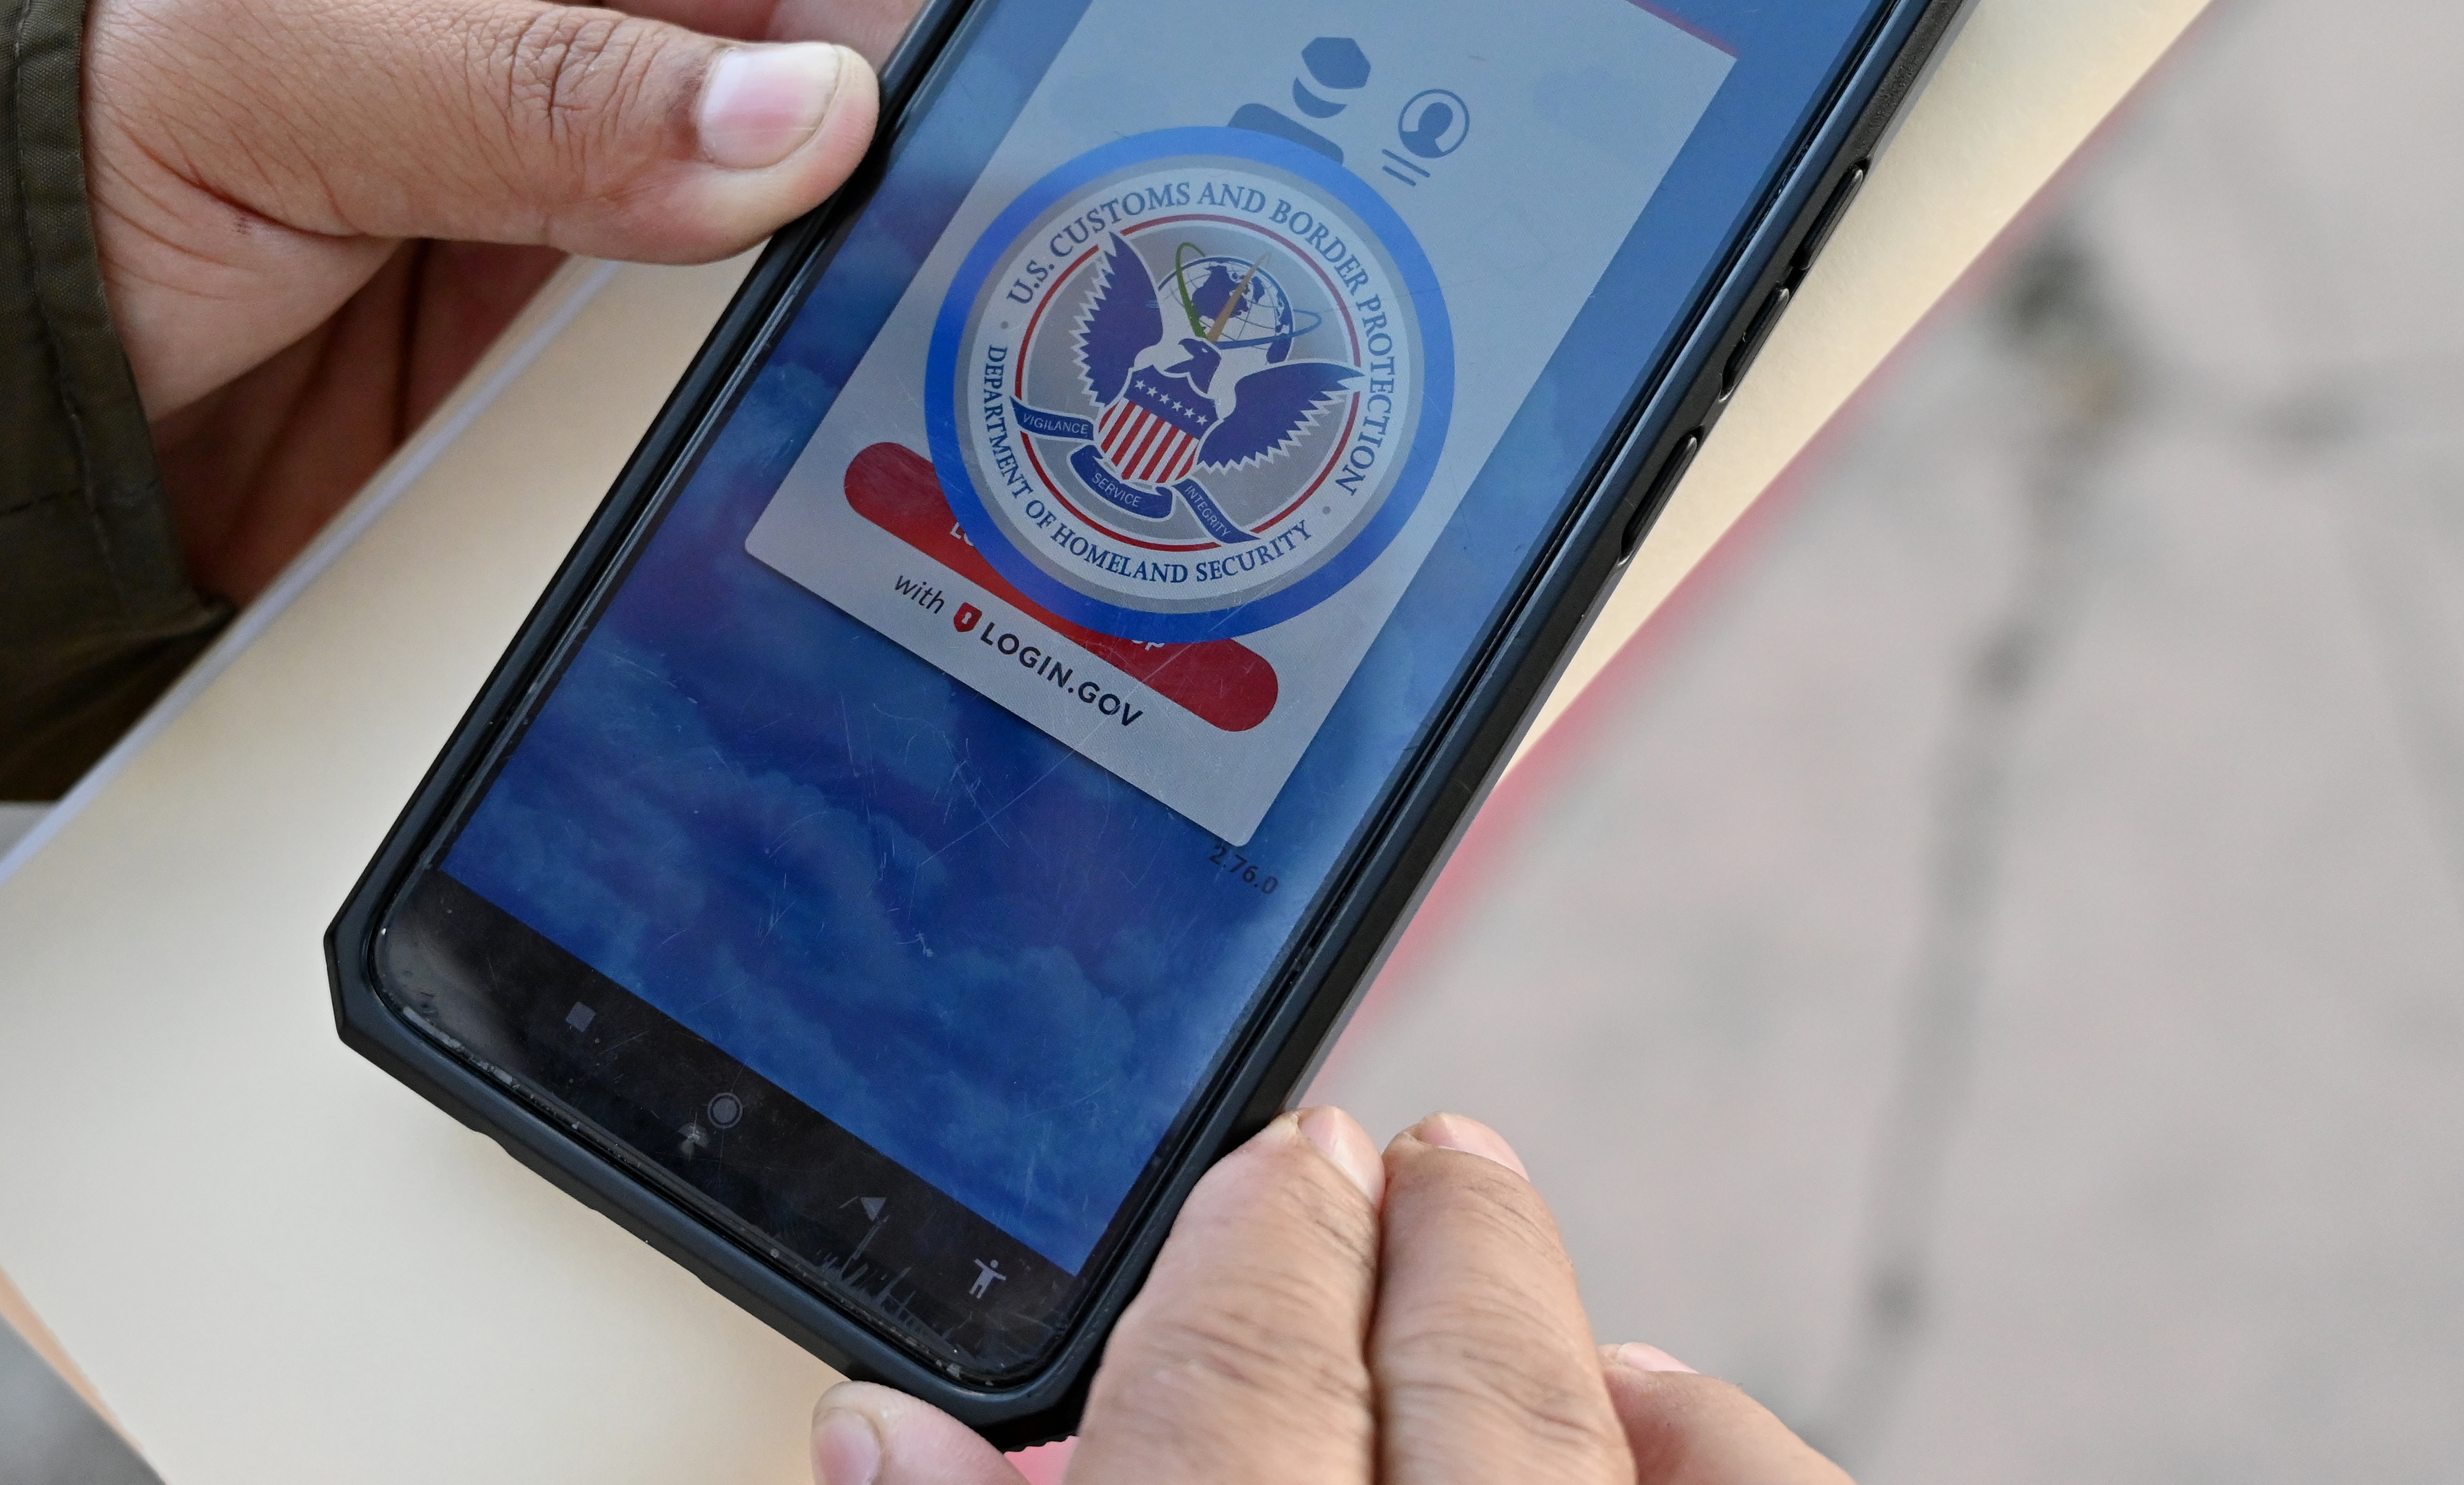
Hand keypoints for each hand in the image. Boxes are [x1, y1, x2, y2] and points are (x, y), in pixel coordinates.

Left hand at [84, 0, 918, 601]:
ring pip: (744, 273)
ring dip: (775, 340)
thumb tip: (803, 116)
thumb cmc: (25, 115)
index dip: (863, 50)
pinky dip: (702, 440)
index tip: (930, 171)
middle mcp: (541, 42)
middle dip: (836, 210)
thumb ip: (544, 90)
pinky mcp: (520, 369)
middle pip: (777, 119)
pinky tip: (735, 468)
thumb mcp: (272, 58)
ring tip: (835, 406)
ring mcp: (542, 216)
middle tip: (911, 307)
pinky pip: (662, 400)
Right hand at [812, 1110, 1849, 1484]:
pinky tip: (1654, 1395)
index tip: (1240, 1184)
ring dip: (1531, 1313)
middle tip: (1336, 1153)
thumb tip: (876, 1436)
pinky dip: (1714, 1437)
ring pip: (1605, 1429)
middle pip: (1449, 1382)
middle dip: (1383, 1241)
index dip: (1234, 1269)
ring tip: (1471, 1215)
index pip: (1232, 1403)